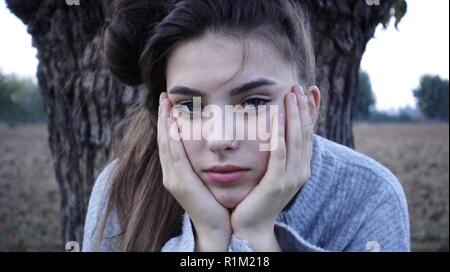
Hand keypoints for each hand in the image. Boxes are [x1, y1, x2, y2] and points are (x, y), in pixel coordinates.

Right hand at [157, 92, 230, 250]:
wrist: (218, 228)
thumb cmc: (217, 202)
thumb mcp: (208, 178)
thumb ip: (205, 162)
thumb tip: (213, 143)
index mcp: (177, 172)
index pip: (169, 141)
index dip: (167, 122)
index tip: (170, 103)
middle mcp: (171, 174)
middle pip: (164, 139)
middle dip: (163, 117)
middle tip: (164, 96)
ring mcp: (173, 179)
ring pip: (166, 144)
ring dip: (165, 122)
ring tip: (165, 102)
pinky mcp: (180, 183)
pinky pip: (174, 155)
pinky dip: (171, 137)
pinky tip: (172, 122)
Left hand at [230, 85, 313, 250]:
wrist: (250, 226)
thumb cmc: (257, 197)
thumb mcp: (271, 173)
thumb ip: (277, 154)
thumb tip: (277, 132)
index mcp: (300, 167)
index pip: (308, 134)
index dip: (310, 112)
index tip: (309, 90)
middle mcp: (300, 171)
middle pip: (305, 133)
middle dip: (304, 108)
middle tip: (300, 86)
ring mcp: (291, 178)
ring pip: (296, 140)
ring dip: (294, 115)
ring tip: (292, 93)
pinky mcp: (276, 183)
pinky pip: (279, 154)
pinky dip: (279, 134)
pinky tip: (276, 116)